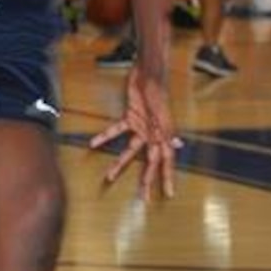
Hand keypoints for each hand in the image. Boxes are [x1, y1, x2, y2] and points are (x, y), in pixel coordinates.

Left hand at [89, 65, 180, 201]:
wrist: (148, 71)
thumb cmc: (159, 89)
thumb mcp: (163, 112)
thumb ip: (168, 129)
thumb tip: (177, 145)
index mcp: (165, 135)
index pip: (168, 160)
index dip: (168, 176)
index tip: (169, 193)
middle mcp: (154, 134)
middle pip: (152, 162)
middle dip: (148, 180)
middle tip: (144, 198)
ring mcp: (142, 127)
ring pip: (131, 151)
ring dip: (120, 164)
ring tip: (109, 177)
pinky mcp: (130, 117)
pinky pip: (117, 130)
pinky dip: (105, 136)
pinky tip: (93, 144)